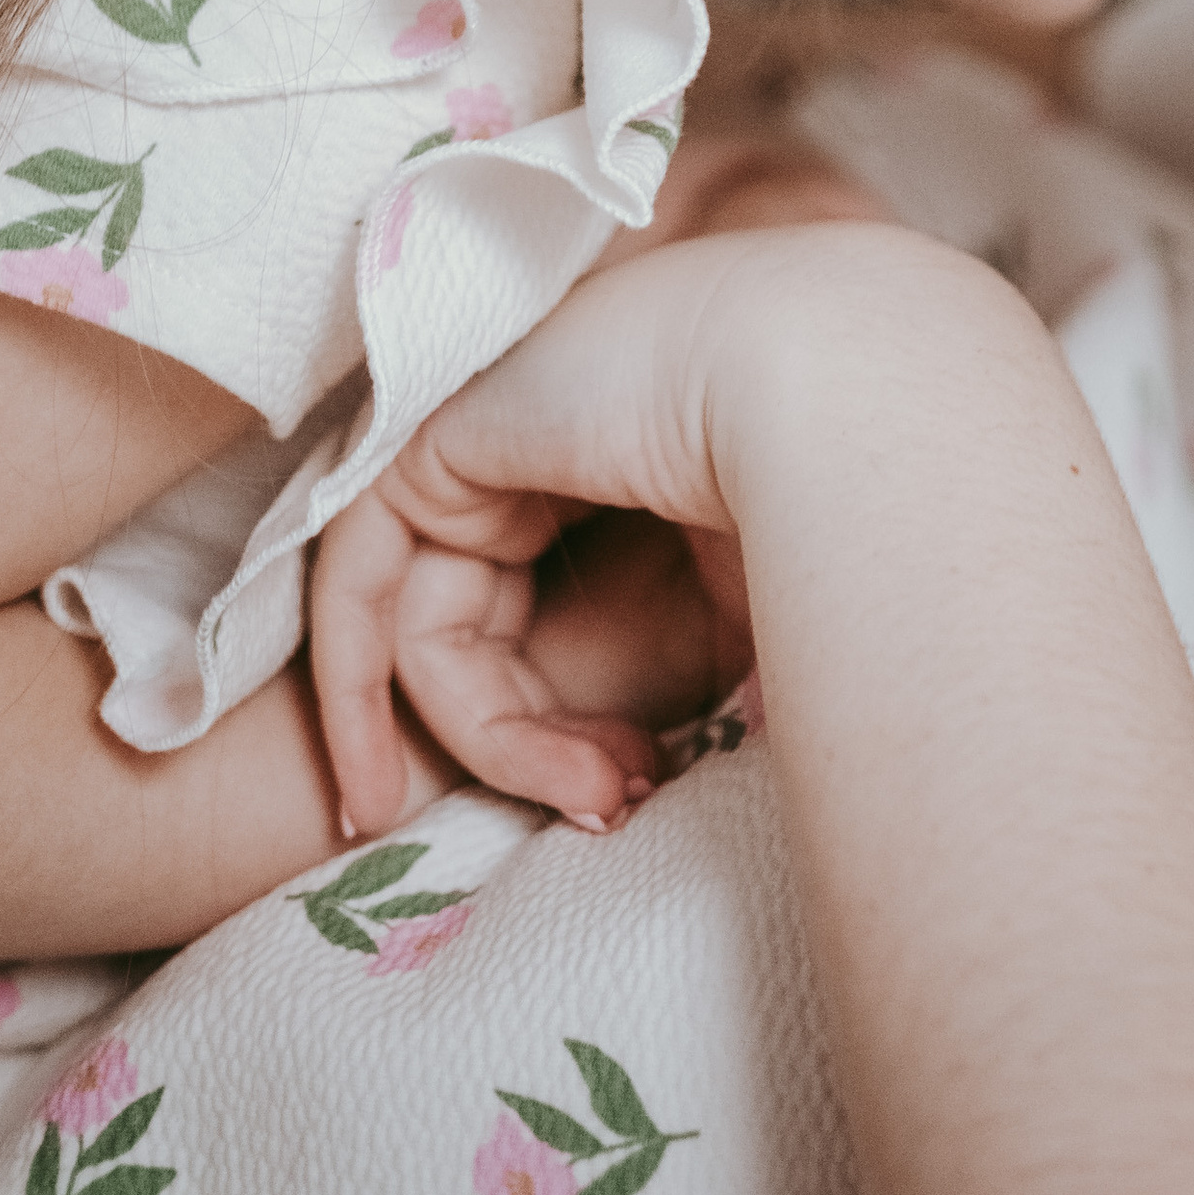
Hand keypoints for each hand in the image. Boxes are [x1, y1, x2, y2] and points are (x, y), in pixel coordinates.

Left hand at [310, 223, 987, 840]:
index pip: (541, 600)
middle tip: (613, 800)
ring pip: (431, 616)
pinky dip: (355, 685)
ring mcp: (490, 423)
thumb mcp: (741, 605)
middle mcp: (552, 425)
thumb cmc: (831, 492)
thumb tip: (618, 780)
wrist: (838, 395)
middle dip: (531, 741)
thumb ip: (665, 665)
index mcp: (629, 444)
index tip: (616, 796)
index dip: (554, 718)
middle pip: (486, 618)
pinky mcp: (435, 438)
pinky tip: (384, 784)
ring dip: (490, 738)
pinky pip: (357, 574)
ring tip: (593, 787)